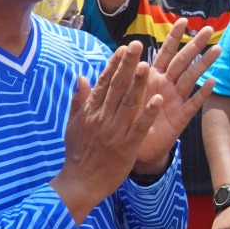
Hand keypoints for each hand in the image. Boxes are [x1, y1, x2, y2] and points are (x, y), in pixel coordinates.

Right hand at [53, 44, 164, 222]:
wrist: (80, 183)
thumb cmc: (78, 154)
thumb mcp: (72, 125)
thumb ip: (78, 100)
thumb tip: (82, 77)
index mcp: (89, 112)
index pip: (103, 83)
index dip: (114, 65)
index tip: (124, 48)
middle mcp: (101, 119)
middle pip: (116, 87)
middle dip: (127, 65)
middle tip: (137, 45)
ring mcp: (114, 132)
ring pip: (128, 103)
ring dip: (138, 83)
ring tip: (147, 64)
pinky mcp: (126, 147)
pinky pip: (139, 127)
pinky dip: (148, 113)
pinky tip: (157, 98)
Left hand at [132, 20, 220, 173]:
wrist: (134, 146)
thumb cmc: (129, 118)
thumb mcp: (123, 94)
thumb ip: (123, 74)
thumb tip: (121, 50)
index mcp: (152, 77)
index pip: (165, 53)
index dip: (174, 37)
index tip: (184, 21)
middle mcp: (167, 85)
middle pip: (183, 61)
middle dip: (195, 45)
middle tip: (210, 29)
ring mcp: (176, 99)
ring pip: (191, 78)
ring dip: (204, 63)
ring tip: (217, 49)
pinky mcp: (181, 117)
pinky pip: (193, 103)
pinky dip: (202, 93)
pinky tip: (212, 82)